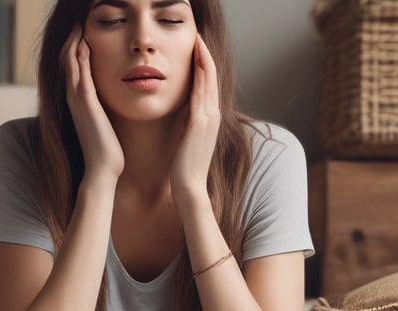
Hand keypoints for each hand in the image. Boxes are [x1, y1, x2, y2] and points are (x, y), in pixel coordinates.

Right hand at [63, 25, 123, 182]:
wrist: (103, 170)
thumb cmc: (107, 150)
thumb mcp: (103, 123)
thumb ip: (102, 110)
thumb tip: (108, 103)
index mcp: (79, 100)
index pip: (73, 64)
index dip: (76, 45)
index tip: (84, 28)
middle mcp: (73, 96)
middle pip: (67, 57)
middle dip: (72, 36)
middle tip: (78, 18)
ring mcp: (76, 98)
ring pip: (69, 59)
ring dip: (73, 38)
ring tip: (78, 20)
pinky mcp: (84, 102)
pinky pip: (78, 70)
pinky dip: (78, 52)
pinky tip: (84, 37)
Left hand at [171, 34, 220, 198]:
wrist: (189, 187)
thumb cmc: (184, 166)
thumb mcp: (188, 139)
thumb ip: (189, 122)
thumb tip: (185, 110)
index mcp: (210, 118)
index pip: (209, 84)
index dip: (204, 63)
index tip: (196, 47)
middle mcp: (213, 114)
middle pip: (212, 76)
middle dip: (205, 54)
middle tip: (197, 35)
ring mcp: (209, 117)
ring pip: (209, 79)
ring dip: (204, 57)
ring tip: (197, 39)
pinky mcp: (200, 122)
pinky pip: (202, 90)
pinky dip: (200, 72)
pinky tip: (195, 59)